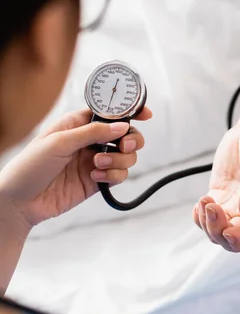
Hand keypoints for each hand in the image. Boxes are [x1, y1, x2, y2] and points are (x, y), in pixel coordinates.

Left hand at [0, 108, 151, 227]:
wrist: (20, 202)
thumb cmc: (30, 166)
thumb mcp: (58, 142)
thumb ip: (92, 133)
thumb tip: (122, 127)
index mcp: (78, 123)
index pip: (110, 113)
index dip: (129, 112)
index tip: (146, 115)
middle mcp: (90, 140)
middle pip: (125, 135)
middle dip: (130, 140)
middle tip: (123, 146)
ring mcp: (95, 160)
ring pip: (126, 156)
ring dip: (119, 160)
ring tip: (97, 164)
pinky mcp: (97, 180)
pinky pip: (119, 175)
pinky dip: (113, 175)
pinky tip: (95, 176)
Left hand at [193, 124, 239, 252]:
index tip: (229, 231)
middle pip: (235, 240)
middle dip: (219, 231)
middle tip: (212, 207)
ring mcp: (235, 207)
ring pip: (218, 232)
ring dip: (207, 223)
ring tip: (204, 200)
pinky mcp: (221, 197)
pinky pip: (207, 217)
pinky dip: (200, 216)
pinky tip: (201, 202)